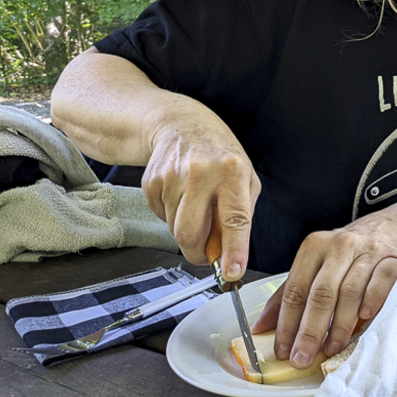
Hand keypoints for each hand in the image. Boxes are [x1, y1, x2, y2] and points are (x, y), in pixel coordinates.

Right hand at [142, 120, 260, 280]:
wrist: (182, 124)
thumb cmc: (221, 156)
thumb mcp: (245, 180)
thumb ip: (241, 217)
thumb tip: (228, 255)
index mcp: (233, 171)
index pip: (235, 219)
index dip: (234, 250)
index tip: (232, 272)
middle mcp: (201, 172)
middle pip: (191, 233)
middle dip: (197, 253)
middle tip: (205, 254)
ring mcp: (172, 176)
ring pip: (174, 229)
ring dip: (185, 230)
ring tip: (196, 207)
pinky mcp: (151, 181)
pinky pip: (160, 217)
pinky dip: (171, 216)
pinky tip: (180, 196)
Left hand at [251, 203, 396, 368]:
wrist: (393, 225)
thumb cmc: (351, 250)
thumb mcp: (317, 262)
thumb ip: (290, 292)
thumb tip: (261, 326)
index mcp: (315, 247)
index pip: (295, 290)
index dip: (287, 323)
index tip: (283, 350)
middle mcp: (340, 246)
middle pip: (321, 293)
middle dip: (309, 330)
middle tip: (302, 358)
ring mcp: (368, 251)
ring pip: (350, 291)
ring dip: (339, 325)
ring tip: (331, 348)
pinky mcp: (393, 257)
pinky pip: (382, 281)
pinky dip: (372, 300)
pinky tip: (364, 319)